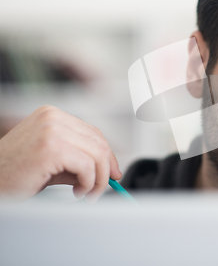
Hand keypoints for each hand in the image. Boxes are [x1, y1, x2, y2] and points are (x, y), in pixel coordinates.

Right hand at [0, 105, 121, 200]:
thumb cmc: (14, 173)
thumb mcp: (52, 160)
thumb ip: (79, 159)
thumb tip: (110, 168)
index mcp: (52, 115)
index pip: (93, 133)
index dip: (107, 155)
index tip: (112, 173)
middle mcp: (53, 117)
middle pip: (99, 142)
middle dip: (106, 169)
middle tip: (100, 189)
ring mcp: (52, 130)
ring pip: (98, 154)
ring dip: (99, 179)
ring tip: (87, 192)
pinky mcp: (52, 148)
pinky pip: (87, 166)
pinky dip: (89, 183)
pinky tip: (78, 192)